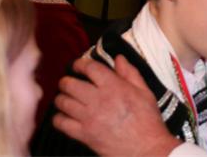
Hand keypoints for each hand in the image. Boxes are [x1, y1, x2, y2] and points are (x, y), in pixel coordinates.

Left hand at [53, 55, 179, 156]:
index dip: (80, 63)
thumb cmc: (147, 120)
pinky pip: (61, 123)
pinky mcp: (84, 134)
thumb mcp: (145, 92)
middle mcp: (98, 100)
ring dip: (61, 97)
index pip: (90, 68)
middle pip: (70, 84)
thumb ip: (130, 73)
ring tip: (65, 97)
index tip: (77, 65)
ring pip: (63, 102)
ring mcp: (89, 118)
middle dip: (66, 80)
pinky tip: (64, 115)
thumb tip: (119, 58)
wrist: (146, 148)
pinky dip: (59, 118)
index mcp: (114, 87)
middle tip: (68, 81)